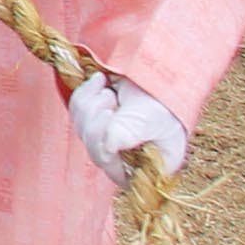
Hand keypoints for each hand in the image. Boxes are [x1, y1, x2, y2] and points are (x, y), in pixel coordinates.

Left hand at [66, 72, 189, 182]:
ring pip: (83, 130)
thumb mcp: (154, 116)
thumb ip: (132, 130)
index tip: (109, 116)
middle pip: (95, 150)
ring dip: (91, 105)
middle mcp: (128, 158)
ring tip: (110, 91)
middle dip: (96, 120)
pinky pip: (77, 113)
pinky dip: (84, 94)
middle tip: (110, 97)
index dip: (104, 150)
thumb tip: (108, 146)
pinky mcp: (97, 121)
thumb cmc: (167, 100)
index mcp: (150, 166)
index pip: (118, 173)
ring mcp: (109, 140)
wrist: (163, 72)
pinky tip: (100, 81)